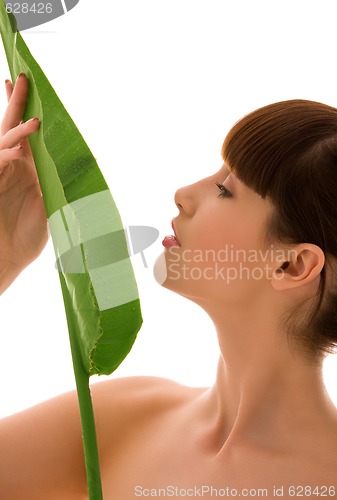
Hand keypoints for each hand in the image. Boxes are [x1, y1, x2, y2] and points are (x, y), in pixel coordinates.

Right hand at [0, 73, 47, 292]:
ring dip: (17, 131)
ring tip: (34, 123)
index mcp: (29, 168)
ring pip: (3, 142)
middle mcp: (13, 166)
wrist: (9, 257)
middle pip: (11, 127)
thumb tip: (79, 170)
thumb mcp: (51, 208)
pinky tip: (14, 155)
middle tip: (20, 79)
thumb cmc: (28, 236)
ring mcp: (0, 173)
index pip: (28, 134)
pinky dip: (3, 157)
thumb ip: (60, 187)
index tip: (30, 87)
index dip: (28, 111)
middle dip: (16, 103)